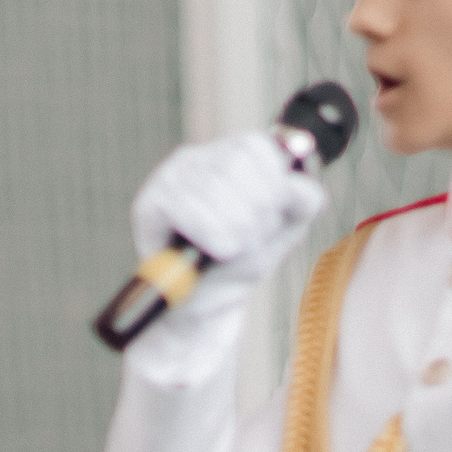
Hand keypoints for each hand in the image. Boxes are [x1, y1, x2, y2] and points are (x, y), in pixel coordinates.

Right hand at [124, 131, 326, 382]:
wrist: (203, 306)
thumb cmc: (241, 262)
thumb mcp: (285, 229)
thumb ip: (302, 200)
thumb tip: (291, 182)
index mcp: (231, 155)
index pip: (258, 145)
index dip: (272, 185)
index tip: (268, 216)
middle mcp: (197, 158)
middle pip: (237, 164)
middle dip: (255, 213)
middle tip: (247, 240)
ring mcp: (170, 179)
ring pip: (215, 187)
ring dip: (234, 230)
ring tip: (230, 250)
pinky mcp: (149, 203)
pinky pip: (186, 208)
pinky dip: (209, 236)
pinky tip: (212, 251)